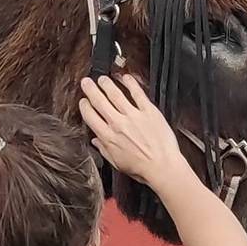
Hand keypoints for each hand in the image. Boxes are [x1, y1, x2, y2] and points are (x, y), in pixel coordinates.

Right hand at [78, 75, 193, 187]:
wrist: (162, 167)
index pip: (90, 116)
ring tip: (102, 78)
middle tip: (86, 82)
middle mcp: (118, 124)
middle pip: (100, 101)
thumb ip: (104, 149)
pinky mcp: (148, 111)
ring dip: (107, 84)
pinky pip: (137, 93)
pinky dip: (130, 83)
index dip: (84, 106)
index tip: (83, 101)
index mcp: (108, 137)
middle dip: (91, 89)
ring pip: (116, 94)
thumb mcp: (117, 163)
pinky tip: (125, 77)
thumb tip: (95, 141)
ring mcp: (133, 116)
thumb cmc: (141, 168)